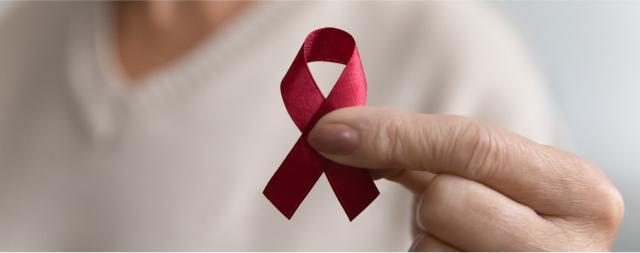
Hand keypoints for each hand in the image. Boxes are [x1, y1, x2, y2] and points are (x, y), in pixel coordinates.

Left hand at [308, 106, 623, 250]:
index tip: (332, 131)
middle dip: (428, 202)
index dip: (394, 134)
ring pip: (430, 245)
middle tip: (442, 210)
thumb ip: (427, 148)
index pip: (473, 144)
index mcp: (578, 192)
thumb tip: (340, 130)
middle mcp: (569, 247)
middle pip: (446, 199)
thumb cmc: (507, 220)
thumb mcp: (487, 177)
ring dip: (427, 240)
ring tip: (460, 243)